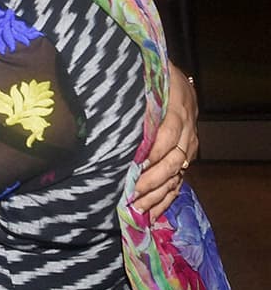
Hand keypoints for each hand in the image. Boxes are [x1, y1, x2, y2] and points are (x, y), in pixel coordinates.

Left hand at [133, 64, 197, 219]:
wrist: (175, 78)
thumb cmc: (150, 77)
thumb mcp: (145, 79)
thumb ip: (129, 93)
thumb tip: (99, 106)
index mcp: (177, 108)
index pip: (167, 135)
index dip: (153, 152)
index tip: (135, 165)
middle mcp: (187, 130)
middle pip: (174, 160)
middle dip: (153, 179)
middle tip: (132, 192)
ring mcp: (189, 145)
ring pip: (178, 174)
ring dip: (158, 193)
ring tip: (138, 207)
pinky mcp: (186, 156)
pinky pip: (179, 181)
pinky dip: (165, 198)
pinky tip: (150, 212)